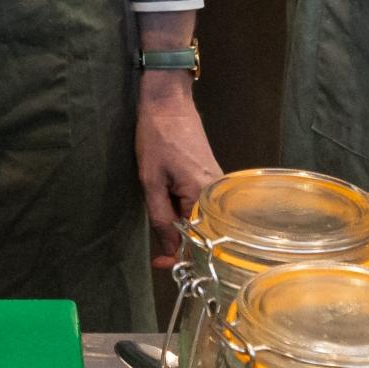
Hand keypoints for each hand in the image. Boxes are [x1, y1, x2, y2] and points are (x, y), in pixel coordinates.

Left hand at [135, 75, 222, 268]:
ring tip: (162, 231)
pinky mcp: (213, 177)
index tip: (158, 265)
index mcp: (204, 194)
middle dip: (180, 243)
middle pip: (203, 231)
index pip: (199, 240)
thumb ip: (161, 217)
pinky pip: (202, 204)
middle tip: (157, 255)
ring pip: (202, 218)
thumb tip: (169, 252)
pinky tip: (172, 210)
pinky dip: (186, 212)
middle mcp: (218, 192)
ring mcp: (218, 183)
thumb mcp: (150, 180)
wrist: (168, 102)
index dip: (179, 256)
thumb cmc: (157, 137)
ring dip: (182, 227)